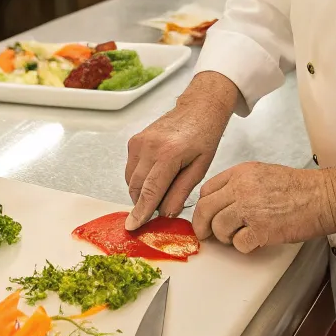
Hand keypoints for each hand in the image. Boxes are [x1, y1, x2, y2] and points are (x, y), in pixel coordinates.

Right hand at [125, 72, 238, 229]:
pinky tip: (156, 177)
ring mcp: (139, 142)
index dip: (141, 212)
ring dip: (141, 193)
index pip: (150, 191)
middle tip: (157, 212)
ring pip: (131, 180)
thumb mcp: (200, 168)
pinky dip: (139, 179)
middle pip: (137, 187)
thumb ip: (181, 192)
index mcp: (169, 154)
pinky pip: (131, 169)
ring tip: (161, 191)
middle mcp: (149, 147)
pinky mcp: (134, 141)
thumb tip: (166, 214)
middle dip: (143, 204)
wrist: (197, 108)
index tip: (132, 227)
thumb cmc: (204, 136)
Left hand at [192, 162, 334, 253]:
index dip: (203, 206)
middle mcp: (241, 188)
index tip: (205, 215)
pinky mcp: (260, 230)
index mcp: (241, 173)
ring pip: (218, 228)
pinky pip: (238, 244)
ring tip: (239, 236)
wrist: (323, 197)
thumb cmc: (299, 188)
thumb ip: (239, 185)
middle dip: (203, 226)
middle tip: (206, 235)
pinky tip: (254, 241)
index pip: (206, 190)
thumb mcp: (262, 173)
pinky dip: (244, 247)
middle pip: (205, 209)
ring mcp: (249, 209)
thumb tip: (221, 203)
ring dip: (226, 237)